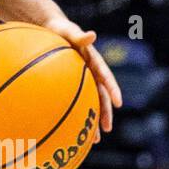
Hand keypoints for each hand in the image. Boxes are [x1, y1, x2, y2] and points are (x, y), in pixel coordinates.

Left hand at [40, 15, 121, 137]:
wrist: (49, 28)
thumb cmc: (59, 28)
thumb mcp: (68, 29)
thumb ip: (79, 34)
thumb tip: (92, 34)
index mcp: (92, 60)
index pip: (105, 76)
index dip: (113, 88)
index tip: (119, 102)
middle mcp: (89, 71)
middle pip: (100, 95)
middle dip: (105, 113)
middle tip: (107, 129)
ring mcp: (80, 78)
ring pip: (89, 102)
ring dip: (92, 119)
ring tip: (94, 139)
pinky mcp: (69, 82)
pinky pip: (73, 100)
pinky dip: (75, 113)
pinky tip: (71, 130)